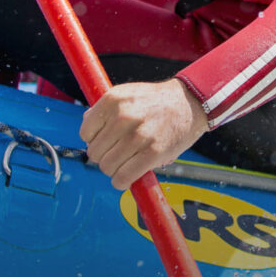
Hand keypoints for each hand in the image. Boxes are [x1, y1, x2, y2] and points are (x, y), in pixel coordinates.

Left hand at [81, 78, 209, 189]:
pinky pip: (123, 177)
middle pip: (95, 152)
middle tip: (119, 153)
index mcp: (113, 100)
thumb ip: (104, 110)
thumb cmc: (155, 102)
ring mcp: (138, 135)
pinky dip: (121, 182)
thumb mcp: (127, 94)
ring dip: (114, 170)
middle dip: (104, 156)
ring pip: (107, 166)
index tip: (108, 140)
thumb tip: (86, 128)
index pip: (85, 133)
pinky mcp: (153, 153)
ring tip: (126, 163)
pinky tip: (126, 177)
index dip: (95, 140)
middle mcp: (123, 116)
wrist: (189, 102)